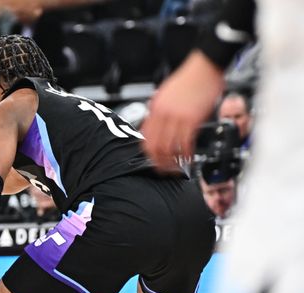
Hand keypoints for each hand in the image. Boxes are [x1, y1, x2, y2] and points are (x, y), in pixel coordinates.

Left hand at [141, 51, 224, 171]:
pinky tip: (189, 158)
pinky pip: (185, 142)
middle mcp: (163, 114)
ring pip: (169, 148)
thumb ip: (161, 111)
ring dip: (173, 161)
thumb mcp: (166, 94)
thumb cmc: (190, 78)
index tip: (154, 161)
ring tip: (178, 168)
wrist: (205, 65)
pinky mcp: (192, 119)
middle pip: (155, 147)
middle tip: (165, 170)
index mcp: (155, 108)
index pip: (145, 138)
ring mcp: (177, 117)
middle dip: (159, 162)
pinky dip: (186, 154)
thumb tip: (159, 126)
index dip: (149, 154)